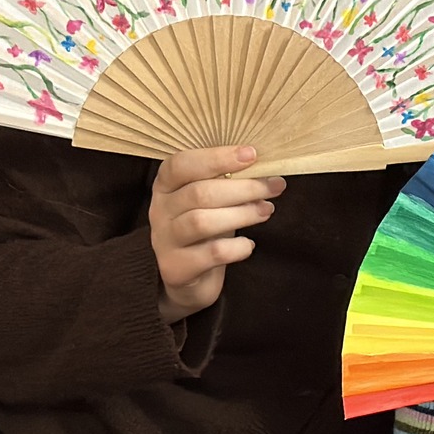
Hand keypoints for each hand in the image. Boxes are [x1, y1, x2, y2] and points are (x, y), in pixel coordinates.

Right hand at [150, 145, 284, 319]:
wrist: (190, 279)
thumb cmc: (206, 227)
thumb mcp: (211, 198)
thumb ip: (228, 180)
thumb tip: (267, 166)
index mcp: (165, 184)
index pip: (182, 164)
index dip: (216, 158)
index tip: (251, 154)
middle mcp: (159, 210)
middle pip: (199, 193)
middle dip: (243, 188)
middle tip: (274, 186)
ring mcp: (164, 240)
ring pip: (201, 221)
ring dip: (242, 214)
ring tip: (266, 210)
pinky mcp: (176, 268)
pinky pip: (211, 253)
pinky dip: (236, 247)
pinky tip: (248, 245)